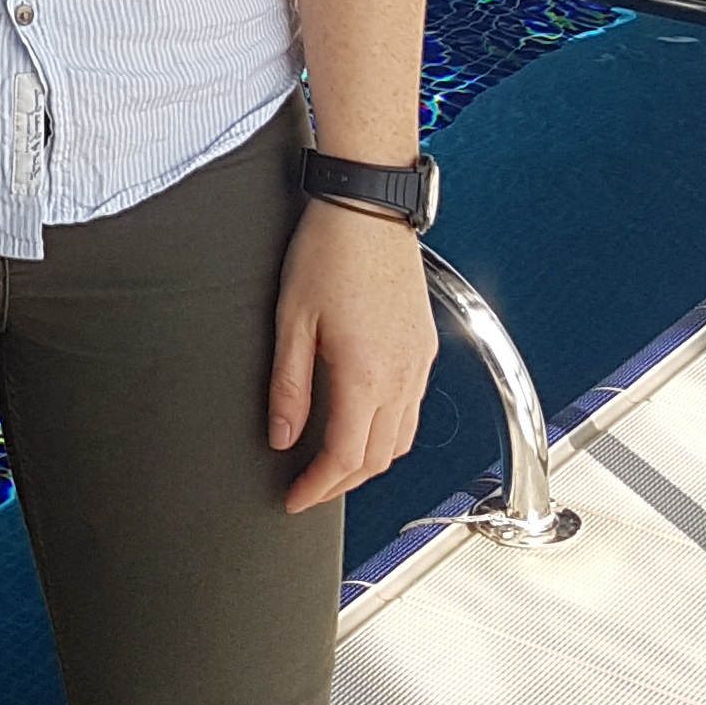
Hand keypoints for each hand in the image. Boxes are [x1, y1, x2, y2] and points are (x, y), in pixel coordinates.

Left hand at [269, 201, 434, 512]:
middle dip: (340, 483)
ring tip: (331, 462)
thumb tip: (281, 436)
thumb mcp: (291, 320)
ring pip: (400, 440)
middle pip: (376, 460)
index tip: (294, 498)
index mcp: (365, 375)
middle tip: (307, 486)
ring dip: (368, 462)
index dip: (317, 487)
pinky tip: (362, 420)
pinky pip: (412, 409)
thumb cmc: (328, 250)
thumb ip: (288, 386)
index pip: (344, 458)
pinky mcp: (424, 347)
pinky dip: (388, 432)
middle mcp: (401, 376)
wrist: (368, 206)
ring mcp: (418, 363)